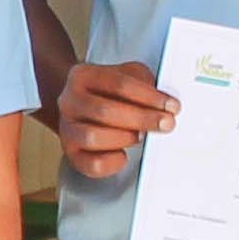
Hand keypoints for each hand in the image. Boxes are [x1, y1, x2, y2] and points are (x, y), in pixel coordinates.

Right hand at [54, 61, 175, 179]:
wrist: (82, 106)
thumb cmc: (109, 92)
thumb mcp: (128, 75)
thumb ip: (144, 83)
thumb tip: (165, 104)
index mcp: (82, 75)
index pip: (118, 84)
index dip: (149, 97)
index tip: (171, 106)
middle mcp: (69, 101)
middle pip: (105, 111)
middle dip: (142, 119)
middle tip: (166, 124)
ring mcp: (66, 128)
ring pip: (93, 137)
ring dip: (125, 138)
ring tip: (140, 135)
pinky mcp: (71, 153)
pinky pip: (91, 164)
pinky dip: (113, 162)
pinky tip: (123, 154)